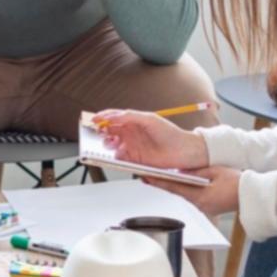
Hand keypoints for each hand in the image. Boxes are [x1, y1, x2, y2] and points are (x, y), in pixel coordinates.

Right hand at [92, 109, 208, 169]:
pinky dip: (114, 157)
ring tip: (108, 144)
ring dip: (107, 144)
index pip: (113, 117)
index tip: (94, 119)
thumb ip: (129, 116)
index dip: (102, 118)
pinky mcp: (134, 159)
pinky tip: (116, 154)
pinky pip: (119, 158)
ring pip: (112, 145)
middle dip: (101, 131)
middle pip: (109, 131)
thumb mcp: (149, 119)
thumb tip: (112, 116)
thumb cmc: (170, 133)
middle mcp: (130, 133)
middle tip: (98, 132)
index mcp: (133, 121)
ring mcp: (131, 146)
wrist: (183, 151)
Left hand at [140, 165, 240, 217]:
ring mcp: (204, 208)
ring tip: (160, 178)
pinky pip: (193, 198)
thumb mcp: (215, 171)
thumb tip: (180, 172)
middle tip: (148, 176)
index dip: (158, 182)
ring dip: (174, 187)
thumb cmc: (237, 183)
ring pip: (184, 196)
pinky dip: (185, 191)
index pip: (174, 188)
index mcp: (200, 196)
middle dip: (163, 184)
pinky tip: (179, 184)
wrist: (251, 196)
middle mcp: (199, 205)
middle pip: (177, 193)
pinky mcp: (208, 207)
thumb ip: (196, 172)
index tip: (146, 177)